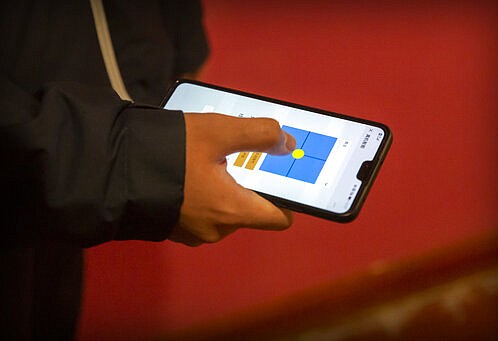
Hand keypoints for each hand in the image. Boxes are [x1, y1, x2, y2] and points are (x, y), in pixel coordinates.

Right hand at [169, 113, 295, 245]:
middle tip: (237, 158)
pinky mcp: (175, 230)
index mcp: (232, 210)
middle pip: (250, 211)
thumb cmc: (169, 152)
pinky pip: (202, 214)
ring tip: (208, 163)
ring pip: (225, 212)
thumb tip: (288, 143)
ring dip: (223, 189)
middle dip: (248, 185)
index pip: (280, 218)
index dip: (287, 198)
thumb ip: (260, 134)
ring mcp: (193, 233)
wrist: (111, 169)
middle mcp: (217, 230)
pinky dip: (203, 197)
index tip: (281, 179)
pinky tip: (189, 175)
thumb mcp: (218, 131)